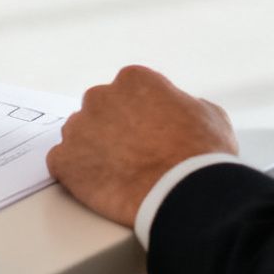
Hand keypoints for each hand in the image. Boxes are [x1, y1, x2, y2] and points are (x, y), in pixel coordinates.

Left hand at [46, 66, 237, 226]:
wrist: (183, 193)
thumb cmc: (201, 155)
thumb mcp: (210, 115)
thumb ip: (185, 104)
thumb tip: (181, 110)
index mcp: (133, 80)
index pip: (129, 93)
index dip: (141, 116)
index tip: (149, 134)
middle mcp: (99, 96)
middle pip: (101, 111)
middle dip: (113, 130)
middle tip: (133, 156)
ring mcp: (78, 128)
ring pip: (80, 136)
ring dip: (93, 151)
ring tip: (119, 175)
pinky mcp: (64, 160)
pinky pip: (63, 163)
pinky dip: (76, 174)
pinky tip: (99, 185)